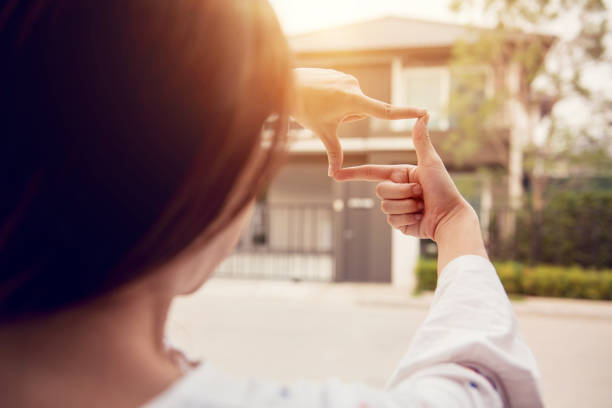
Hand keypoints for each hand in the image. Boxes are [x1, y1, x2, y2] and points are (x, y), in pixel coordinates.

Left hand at [292, 68, 425, 175]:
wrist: (283, 84)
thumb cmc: (303, 108)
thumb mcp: (321, 132)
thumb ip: (334, 152)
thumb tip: (335, 175)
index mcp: (353, 100)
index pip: (385, 111)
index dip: (405, 114)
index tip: (423, 113)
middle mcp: (355, 86)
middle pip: (361, 112)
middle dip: (347, 118)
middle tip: (325, 114)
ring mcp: (348, 78)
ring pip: (352, 103)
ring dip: (341, 109)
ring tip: (320, 104)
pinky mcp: (342, 74)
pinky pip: (345, 93)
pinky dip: (335, 99)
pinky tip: (319, 96)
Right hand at [334, 114, 471, 240]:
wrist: (450, 218)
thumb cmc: (444, 189)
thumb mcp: (431, 162)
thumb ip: (421, 141)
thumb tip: (423, 115)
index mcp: (400, 174)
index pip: (372, 172)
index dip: (353, 173)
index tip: (336, 174)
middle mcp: (397, 190)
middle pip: (381, 190)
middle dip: (401, 192)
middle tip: (420, 193)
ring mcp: (398, 208)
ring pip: (386, 206)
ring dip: (406, 206)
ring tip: (422, 205)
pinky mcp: (400, 223)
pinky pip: (392, 221)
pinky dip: (407, 219)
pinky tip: (420, 218)